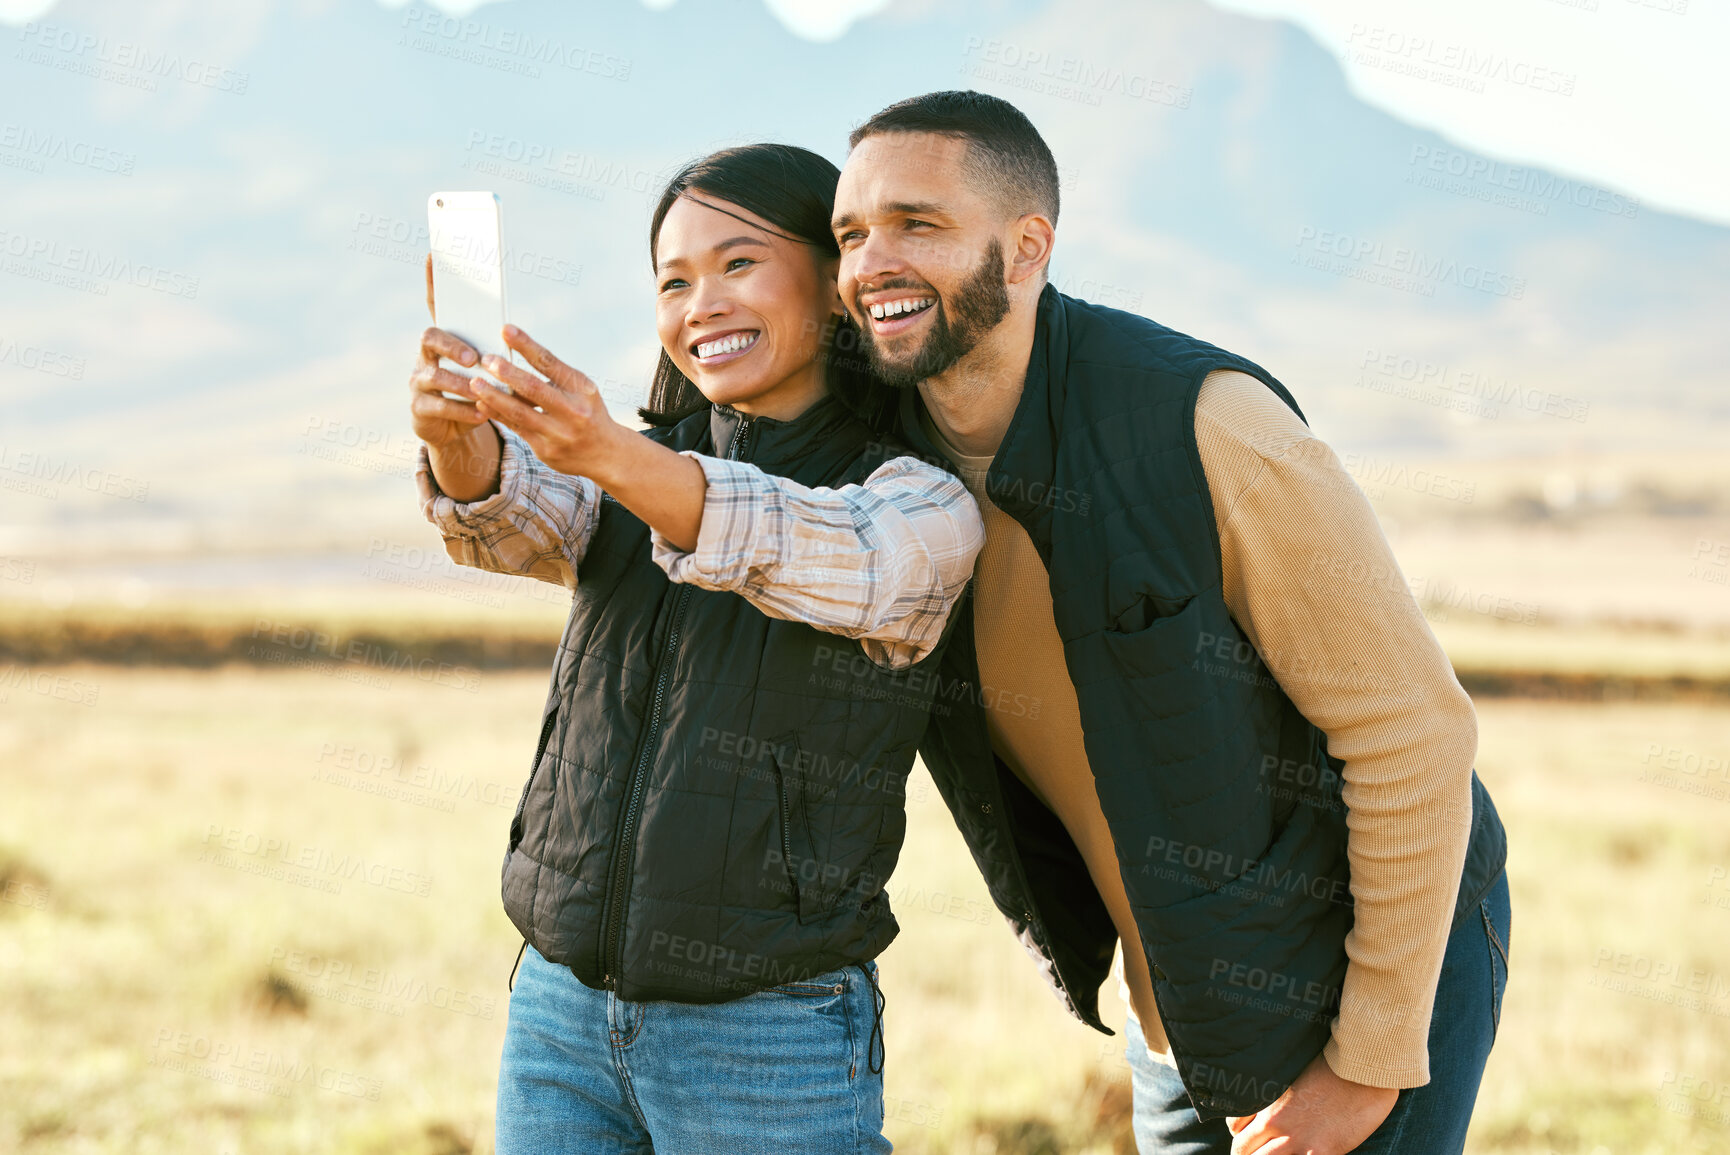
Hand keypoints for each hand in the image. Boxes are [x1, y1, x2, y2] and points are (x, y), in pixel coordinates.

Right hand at [411, 254, 499, 501]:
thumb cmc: (478, 392)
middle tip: (472, 357)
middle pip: (430, 337)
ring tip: (481, 390)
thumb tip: (516, 333)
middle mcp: (425, 355)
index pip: (438, 306)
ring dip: (460, 383)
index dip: (434, 282)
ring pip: (434, 376)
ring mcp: (418, 381)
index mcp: (445, 340)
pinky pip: (436, 407)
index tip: (435, 255)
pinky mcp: (418, 408)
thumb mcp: (490, 373)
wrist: (457, 429)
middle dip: (451, 344)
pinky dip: (460, 410)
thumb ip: (497, 353)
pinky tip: (480, 412)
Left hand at [472, 325, 626, 482]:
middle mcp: (573, 411)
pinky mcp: (546, 450)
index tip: (506, 330)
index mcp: (582, 389)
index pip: (550, 362)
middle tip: (486, 359)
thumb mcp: (581, 390)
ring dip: (494, 396)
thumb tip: (515, 356)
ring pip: (519, 412)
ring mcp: (559, 433)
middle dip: (506, 372)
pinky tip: (482, 403)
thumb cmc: (586, 412)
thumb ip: (554, 376)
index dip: (526, 344)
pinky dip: (497, 414)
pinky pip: (516, 428)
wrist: (605, 454)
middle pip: (533, 388)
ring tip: (475, 383)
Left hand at [1224, 1052, 1397, 1153]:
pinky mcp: (1321, 1153)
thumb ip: (1277, 1091)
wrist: (1362, 1071)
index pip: (1235, 1126)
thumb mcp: (1293, 1071)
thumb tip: (1273, 1099)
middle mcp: (1275, 1122)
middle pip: (1243, 1149)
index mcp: (1265, 1099)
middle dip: (1245, 1153)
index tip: (1246, 1136)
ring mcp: (1297, 1140)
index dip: (1239, 1133)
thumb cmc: (1332, 1064)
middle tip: (1251, 1154)